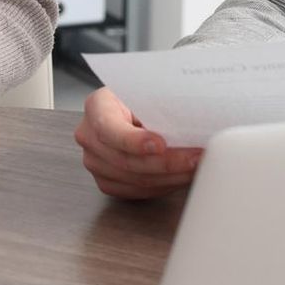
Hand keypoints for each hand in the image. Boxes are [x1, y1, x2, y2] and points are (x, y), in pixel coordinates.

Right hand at [74, 87, 201, 199]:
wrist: (131, 109)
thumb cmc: (140, 98)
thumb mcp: (146, 93)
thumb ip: (158, 107)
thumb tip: (188, 123)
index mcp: (96, 107)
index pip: (109, 129)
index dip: (135, 141)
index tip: (162, 144)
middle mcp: (89, 136)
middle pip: (125, 160)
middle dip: (166, 162)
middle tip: (195, 157)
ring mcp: (95, 162)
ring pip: (135, 179)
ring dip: (170, 176)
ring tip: (194, 167)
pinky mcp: (107, 182)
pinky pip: (137, 191)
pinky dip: (163, 185)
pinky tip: (180, 176)